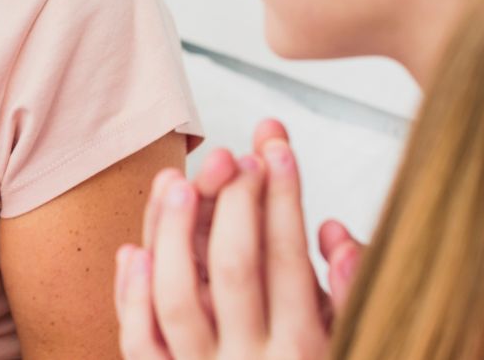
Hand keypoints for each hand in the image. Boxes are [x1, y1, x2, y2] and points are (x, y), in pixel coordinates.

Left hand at [116, 121, 357, 359]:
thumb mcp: (352, 344)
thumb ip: (350, 292)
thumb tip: (331, 232)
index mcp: (306, 352)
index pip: (288, 258)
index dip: (282, 195)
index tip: (275, 145)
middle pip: (235, 268)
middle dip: (233, 200)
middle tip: (235, 154)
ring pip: (178, 297)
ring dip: (172, 233)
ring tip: (179, 181)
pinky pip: (141, 344)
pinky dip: (131, 296)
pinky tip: (134, 249)